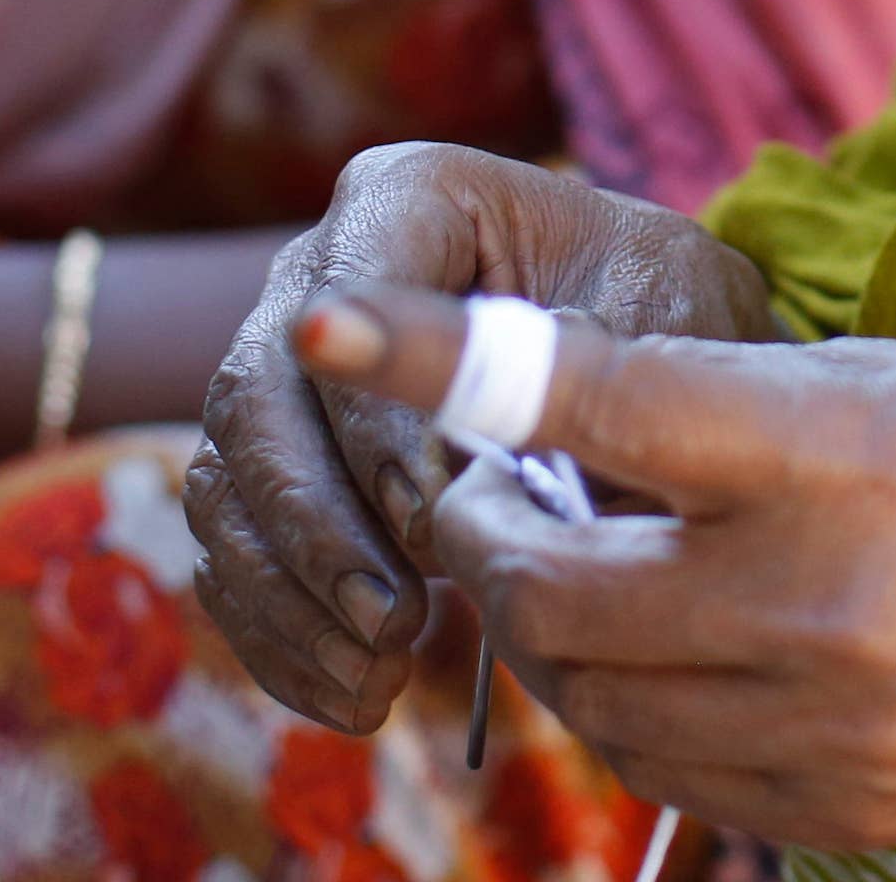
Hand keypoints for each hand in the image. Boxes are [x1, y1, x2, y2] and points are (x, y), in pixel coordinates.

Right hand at [183, 145, 775, 731]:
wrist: (660, 349)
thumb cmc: (667, 310)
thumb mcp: (666, 312)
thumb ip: (590, 371)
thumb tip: (495, 469)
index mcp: (411, 196)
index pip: (348, 292)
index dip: (369, 410)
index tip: (428, 512)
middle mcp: (321, 273)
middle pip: (256, 394)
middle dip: (315, 522)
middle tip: (394, 619)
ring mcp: (284, 372)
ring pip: (228, 482)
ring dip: (290, 596)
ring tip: (378, 678)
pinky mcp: (277, 467)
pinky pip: (236, 552)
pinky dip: (281, 635)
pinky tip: (354, 698)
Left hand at [293, 284, 895, 855]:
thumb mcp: (885, 377)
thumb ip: (715, 410)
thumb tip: (547, 439)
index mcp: (826, 452)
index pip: (591, 404)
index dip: (443, 366)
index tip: (327, 328)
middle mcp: (815, 598)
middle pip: (552, 592)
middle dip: (488, 540)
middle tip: (492, 496)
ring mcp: (829, 723)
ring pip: (591, 697)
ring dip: (557, 632)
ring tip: (601, 569)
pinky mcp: (843, 808)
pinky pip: (667, 771)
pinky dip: (635, 709)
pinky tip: (679, 652)